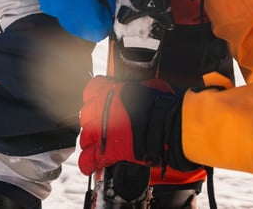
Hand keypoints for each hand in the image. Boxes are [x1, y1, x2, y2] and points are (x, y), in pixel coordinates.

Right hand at [35, 0, 115, 41]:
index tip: (107, 10)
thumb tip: (114, 9)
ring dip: (87, 22)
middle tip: (98, 7)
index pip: (105, 30)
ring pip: (82, 32)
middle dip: (99, 23)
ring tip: (85, 4)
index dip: (108, 20)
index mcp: (90, 16)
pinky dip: (76, 18)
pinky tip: (75, 4)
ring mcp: (65, 23)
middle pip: (94, 35)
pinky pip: (71, 24)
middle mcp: (77, 24)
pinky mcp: (57, 19)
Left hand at [78, 76, 196, 174]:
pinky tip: (93, 165)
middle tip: (106, 126)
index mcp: (109, 91)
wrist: (167, 126)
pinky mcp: (104, 152)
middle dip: (94, 121)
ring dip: (92, 142)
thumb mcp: (148, 86)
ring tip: (102, 145)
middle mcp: (99, 110)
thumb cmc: (162, 105)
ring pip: (85, 138)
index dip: (97, 97)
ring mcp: (99, 132)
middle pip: (86, 116)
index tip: (102, 101)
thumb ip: (137, 89)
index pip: (92, 90)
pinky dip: (89, 164)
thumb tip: (142, 90)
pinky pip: (87, 160)